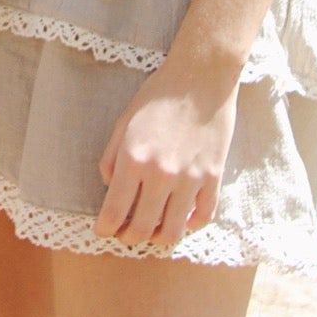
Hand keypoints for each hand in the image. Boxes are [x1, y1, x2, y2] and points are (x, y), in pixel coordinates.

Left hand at [95, 61, 238, 248]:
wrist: (200, 77)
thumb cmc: (158, 95)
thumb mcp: (124, 120)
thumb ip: (112, 156)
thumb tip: (109, 186)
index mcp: (134, 158)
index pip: (115, 210)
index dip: (106, 228)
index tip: (103, 232)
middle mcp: (161, 174)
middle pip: (144, 228)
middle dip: (130, 238)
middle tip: (126, 236)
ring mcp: (190, 178)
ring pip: (174, 231)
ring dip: (160, 239)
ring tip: (153, 234)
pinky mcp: (213, 177)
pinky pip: (203, 217)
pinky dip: (190, 226)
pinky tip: (181, 220)